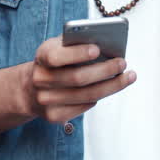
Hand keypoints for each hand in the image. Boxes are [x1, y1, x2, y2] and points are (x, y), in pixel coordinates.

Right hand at [21, 37, 136, 123]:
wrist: (30, 88)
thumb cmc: (55, 61)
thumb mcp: (60, 46)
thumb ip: (77, 42)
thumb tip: (107, 46)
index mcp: (42, 57)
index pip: (57, 57)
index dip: (77, 54)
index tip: (98, 49)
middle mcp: (40, 79)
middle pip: (77, 78)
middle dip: (104, 70)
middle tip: (123, 63)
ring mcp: (46, 100)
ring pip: (86, 95)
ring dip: (112, 86)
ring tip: (128, 77)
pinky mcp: (54, 116)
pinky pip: (84, 106)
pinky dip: (100, 96)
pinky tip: (111, 87)